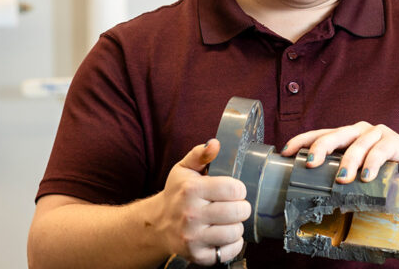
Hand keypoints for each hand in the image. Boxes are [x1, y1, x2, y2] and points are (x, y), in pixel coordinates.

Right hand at [154, 139, 250, 265]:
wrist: (157, 224)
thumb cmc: (176, 194)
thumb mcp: (184, 169)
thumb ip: (200, 154)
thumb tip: (215, 144)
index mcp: (191, 189)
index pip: (234, 189)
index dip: (239, 189)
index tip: (234, 191)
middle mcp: (190, 214)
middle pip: (238, 211)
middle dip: (241, 207)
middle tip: (234, 206)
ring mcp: (193, 237)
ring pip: (235, 232)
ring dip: (237, 226)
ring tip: (228, 220)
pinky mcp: (196, 255)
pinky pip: (228, 251)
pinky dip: (232, 244)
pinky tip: (224, 235)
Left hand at [279, 122, 398, 183]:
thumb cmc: (385, 176)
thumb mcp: (359, 177)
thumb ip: (342, 180)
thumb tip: (313, 199)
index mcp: (347, 138)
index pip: (320, 134)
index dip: (302, 140)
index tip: (286, 152)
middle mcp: (359, 132)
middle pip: (335, 135)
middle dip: (320, 148)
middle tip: (310, 164)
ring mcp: (378, 134)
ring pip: (357, 144)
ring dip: (348, 162)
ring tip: (342, 180)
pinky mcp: (396, 142)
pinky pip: (381, 150)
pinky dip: (372, 164)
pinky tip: (367, 177)